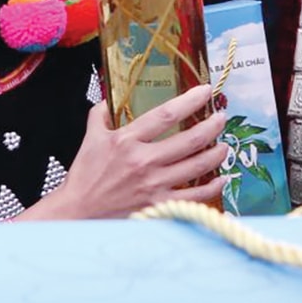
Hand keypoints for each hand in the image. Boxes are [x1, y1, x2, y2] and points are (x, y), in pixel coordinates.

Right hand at [26, 85, 226, 219]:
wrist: (77, 212)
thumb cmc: (85, 176)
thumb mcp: (91, 137)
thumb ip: (102, 113)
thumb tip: (111, 97)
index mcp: (127, 140)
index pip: (166, 114)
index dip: (190, 100)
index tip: (206, 91)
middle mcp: (144, 162)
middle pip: (190, 140)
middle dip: (212, 126)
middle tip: (221, 118)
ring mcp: (153, 185)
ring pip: (197, 166)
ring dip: (217, 154)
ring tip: (224, 145)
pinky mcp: (158, 206)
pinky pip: (194, 197)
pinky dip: (212, 187)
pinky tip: (220, 178)